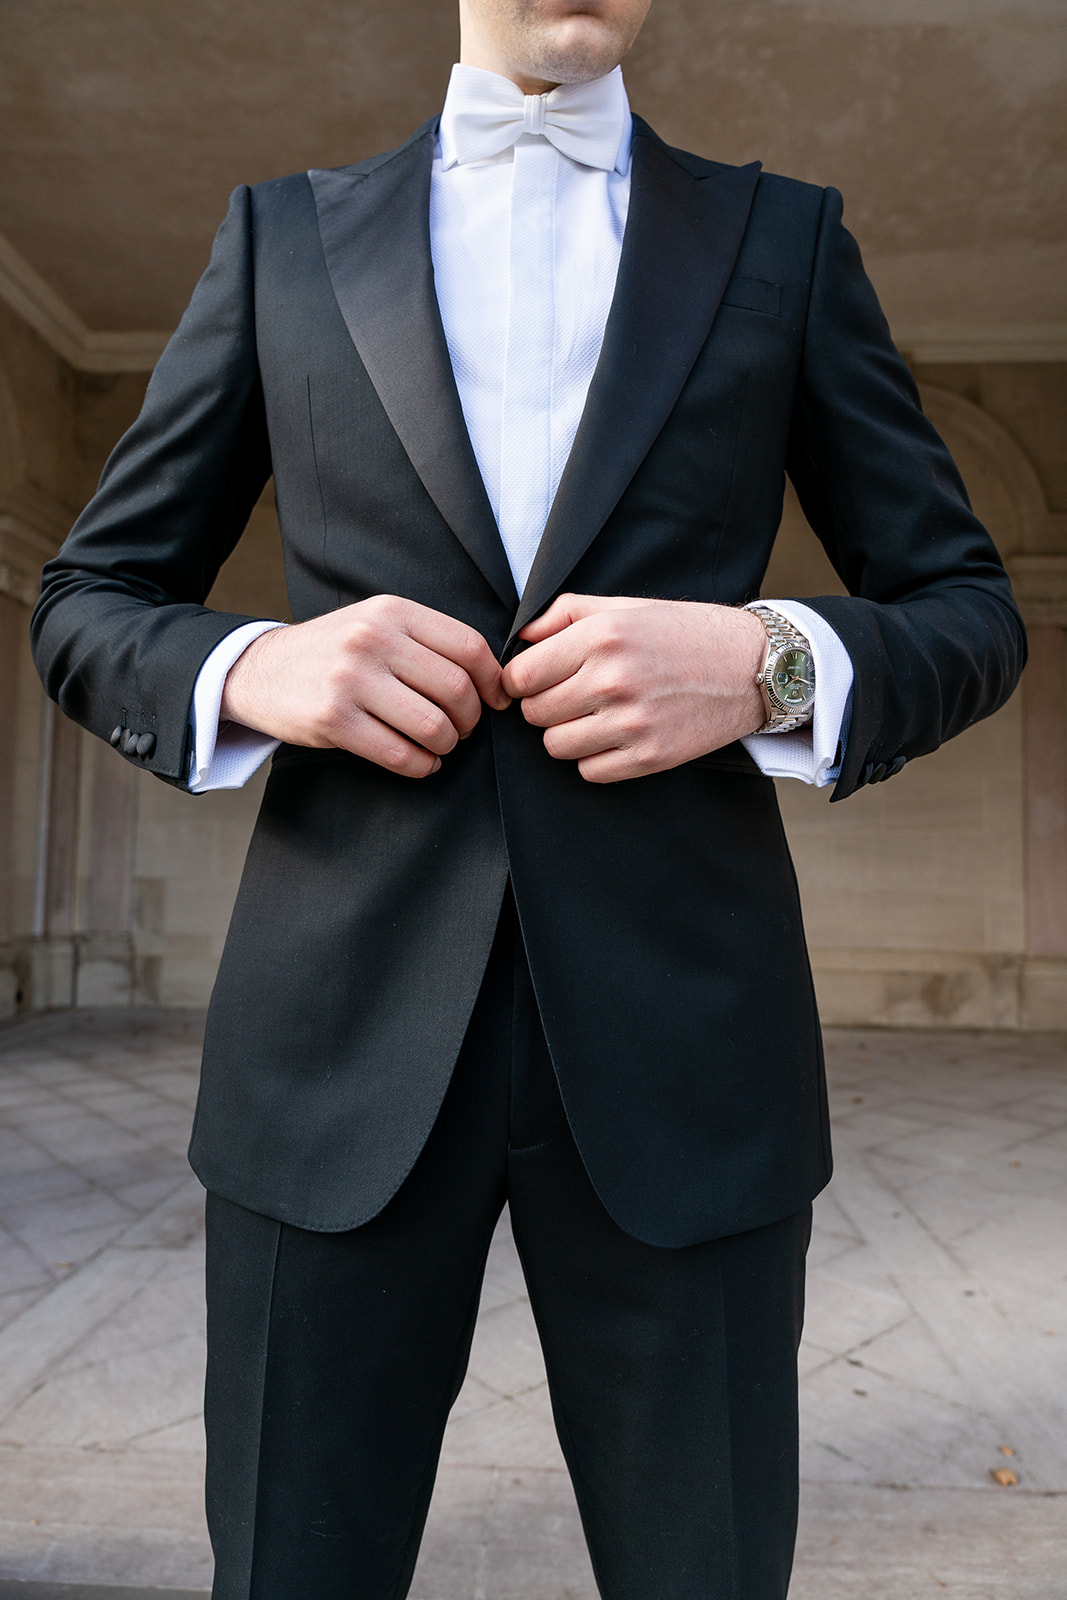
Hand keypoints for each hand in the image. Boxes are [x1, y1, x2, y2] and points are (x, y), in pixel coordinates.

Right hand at [220, 595, 509, 778]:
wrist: (259, 670)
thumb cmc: (333, 653)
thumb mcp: (376, 624)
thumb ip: (426, 641)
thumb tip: (495, 679)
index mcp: (392, 612)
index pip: (469, 646)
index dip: (492, 681)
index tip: (495, 702)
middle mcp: (372, 639)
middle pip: (457, 689)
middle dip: (471, 720)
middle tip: (462, 730)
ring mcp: (350, 679)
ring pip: (433, 726)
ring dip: (446, 745)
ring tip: (438, 746)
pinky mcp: (332, 719)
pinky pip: (400, 754)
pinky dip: (421, 766)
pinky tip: (419, 762)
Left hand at [501, 593, 767, 782]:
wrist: (751, 666)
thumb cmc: (682, 632)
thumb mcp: (623, 607)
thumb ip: (564, 614)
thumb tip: (519, 639)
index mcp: (601, 637)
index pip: (521, 676)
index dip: (521, 681)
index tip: (535, 681)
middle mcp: (613, 679)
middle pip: (535, 713)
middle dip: (545, 706)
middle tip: (572, 696)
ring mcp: (632, 723)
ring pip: (556, 746)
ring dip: (568, 733)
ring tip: (595, 715)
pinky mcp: (650, 756)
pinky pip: (589, 772)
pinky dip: (595, 758)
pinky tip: (616, 736)